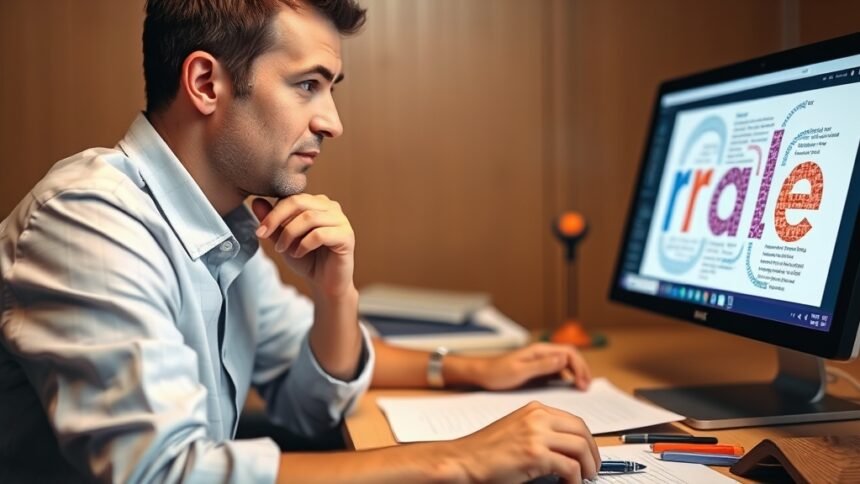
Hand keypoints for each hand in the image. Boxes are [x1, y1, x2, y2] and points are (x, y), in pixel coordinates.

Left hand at [252, 195, 354, 296]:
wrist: (325, 284)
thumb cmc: (307, 259)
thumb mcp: (283, 240)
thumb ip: (273, 222)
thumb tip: (256, 202)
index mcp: (317, 203)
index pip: (292, 197)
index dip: (273, 212)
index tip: (260, 230)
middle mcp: (331, 207)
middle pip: (299, 202)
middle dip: (277, 218)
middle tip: (264, 235)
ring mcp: (341, 220)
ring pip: (309, 217)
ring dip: (290, 234)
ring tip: (282, 249)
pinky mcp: (346, 236)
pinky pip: (320, 234)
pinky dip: (304, 244)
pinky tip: (298, 254)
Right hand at [450, 401, 600, 482]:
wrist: (464, 459)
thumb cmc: (486, 450)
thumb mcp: (517, 429)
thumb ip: (540, 431)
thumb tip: (567, 446)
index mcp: (535, 410)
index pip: (574, 421)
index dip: (587, 440)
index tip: (590, 455)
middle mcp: (538, 417)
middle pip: (582, 432)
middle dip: (593, 454)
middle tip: (592, 469)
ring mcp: (537, 434)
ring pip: (581, 448)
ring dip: (587, 467)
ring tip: (584, 478)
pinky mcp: (535, 455)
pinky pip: (570, 467)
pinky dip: (574, 479)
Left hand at [471, 343, 591, 390]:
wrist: (482, 375)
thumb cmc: (497, 373)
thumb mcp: (519, 371)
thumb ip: (541, 365)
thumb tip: (563, 359)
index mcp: (539, 350)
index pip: (569, 353)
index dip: (580, 367)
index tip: (582, 383)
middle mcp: (542, 354)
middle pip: (571, 357)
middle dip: (582, 370)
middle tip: (586, 387)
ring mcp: (541, 362)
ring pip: (566, 364)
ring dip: (576, 374)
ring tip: (582, 388)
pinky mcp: (538, 371)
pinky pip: (558, 373)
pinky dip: (568, 379)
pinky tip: (569, 389)